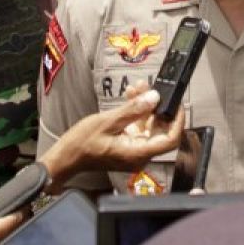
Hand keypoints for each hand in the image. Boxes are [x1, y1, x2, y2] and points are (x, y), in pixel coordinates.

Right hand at [40, 82, 183, 191]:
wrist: (65, 157)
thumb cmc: (82, 143)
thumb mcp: (108, 122)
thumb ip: (133, 110)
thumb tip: (154, 98)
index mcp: (138, 153)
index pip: (170, 140)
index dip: (177, 121)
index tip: (177, 103)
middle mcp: (139, 155)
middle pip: (159, 130)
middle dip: (157, 107)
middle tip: (153, 88)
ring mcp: (133, 151)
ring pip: (148, 126)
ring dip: (145, 106)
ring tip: (139, 87)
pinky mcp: (126, 146)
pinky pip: (137, 128)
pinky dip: (136, 113)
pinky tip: (131, 96)